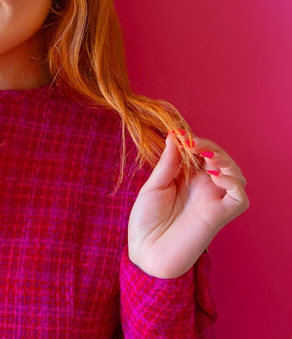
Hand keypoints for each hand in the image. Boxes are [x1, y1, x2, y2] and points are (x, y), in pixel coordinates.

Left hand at [127, 132, 248, 278]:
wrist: (145, 252)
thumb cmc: (146, 221)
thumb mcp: (154, 185)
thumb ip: (168, 163)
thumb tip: (175, 135)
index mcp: (187, 179)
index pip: (201, 153)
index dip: (195, 141)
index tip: (180, 134)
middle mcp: (203, 188)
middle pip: (221, 160)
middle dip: (210, 147)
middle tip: (192, 143)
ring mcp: (213, 201)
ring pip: (236, 175)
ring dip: (225, 160)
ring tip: (206, 157)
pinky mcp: (220, 215)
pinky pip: (240, 197)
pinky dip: (234, 182)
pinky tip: (216, 176)